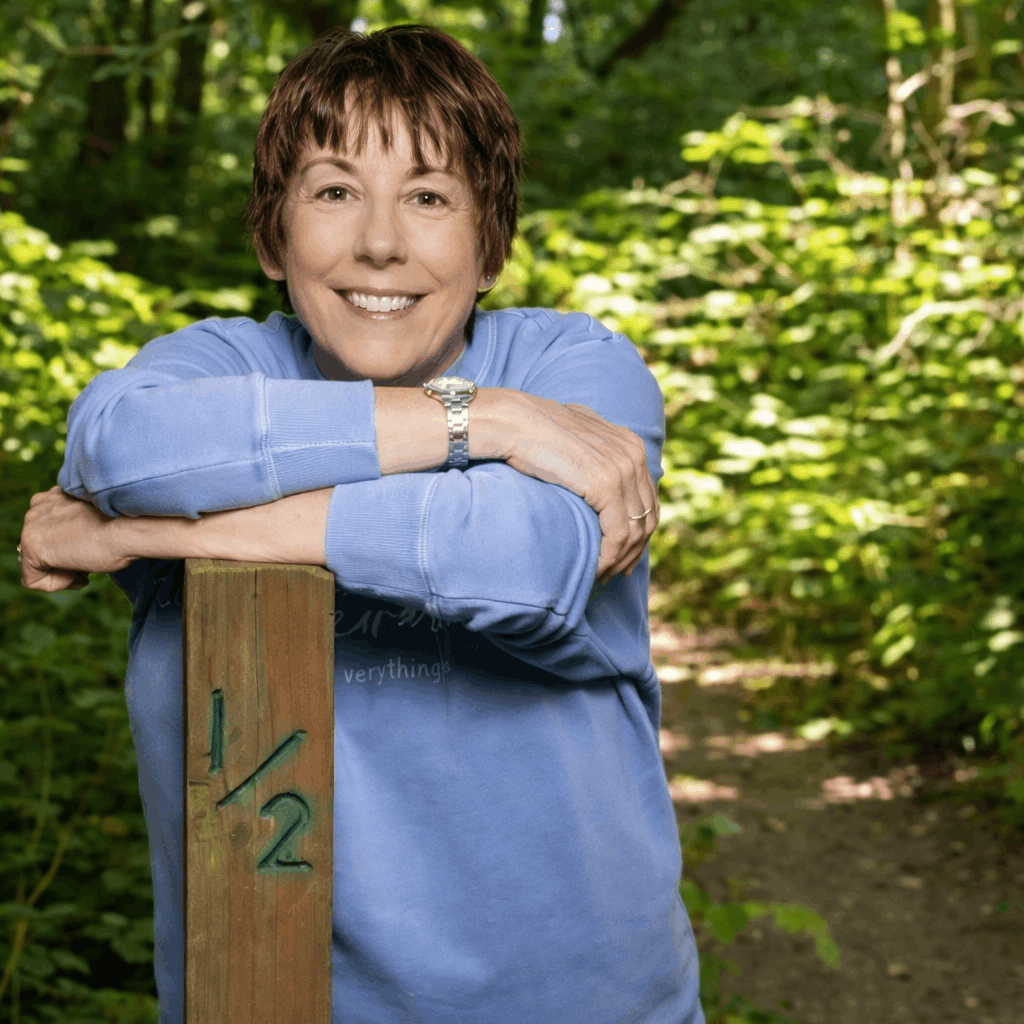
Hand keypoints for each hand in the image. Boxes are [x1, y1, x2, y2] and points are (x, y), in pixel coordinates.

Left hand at [19, 486, 137, 591]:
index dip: (67, 547)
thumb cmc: (125, 526)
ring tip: (86, 566)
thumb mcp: (94, 519)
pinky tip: (81, 572)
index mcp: (54, 495)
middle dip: (62, 559)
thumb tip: (70, 546)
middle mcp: (37, 506)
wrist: (131, 529)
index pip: (47, 530)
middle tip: (89, 561)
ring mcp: (31, 526)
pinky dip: (58, 584)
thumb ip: (76, 524)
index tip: (89, 551)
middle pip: (39, 547)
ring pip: (35, 564)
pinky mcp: (32, 547)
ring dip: (61, 571)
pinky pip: (33, 579)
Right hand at [502, 394, 659, 584]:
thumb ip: (596, 452)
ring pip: (635, 531)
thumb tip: (596, 471)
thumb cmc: (534, 432)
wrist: (514, 421)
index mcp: (632, 445)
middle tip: (617, 572)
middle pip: (647, 517)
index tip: (624, 554)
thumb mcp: (577, 439)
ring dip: (621, 559)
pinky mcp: (606, 485)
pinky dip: (609, 557)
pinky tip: (596, 568)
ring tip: (603, 574)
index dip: (639, 532)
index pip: (648, 499)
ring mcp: (623, 470)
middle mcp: (634, 455)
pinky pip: (618, 534)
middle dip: (634, 551)